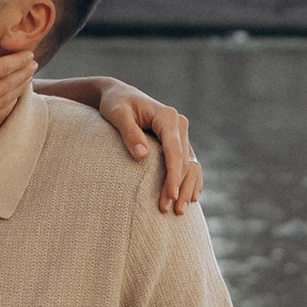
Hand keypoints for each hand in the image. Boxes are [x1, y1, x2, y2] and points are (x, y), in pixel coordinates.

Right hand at [0, 25, 34, 146]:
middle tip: (34, 63)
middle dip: (24, 72)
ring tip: (28, 78)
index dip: (18, 59)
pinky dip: (10, 104)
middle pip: (11, 83)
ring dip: (20, 87)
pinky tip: (12, 100)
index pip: (4, 67)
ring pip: (8, 99)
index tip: (30, 52)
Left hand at [98, 81, 200, 211]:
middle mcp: (179, 124)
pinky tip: (188, 198)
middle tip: (170, 210)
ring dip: (187, 188)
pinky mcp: (178, 141)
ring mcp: (181, 133)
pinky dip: (190, 180)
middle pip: (185, 161)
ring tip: (178, 210)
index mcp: (167, 116)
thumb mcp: (117, 114)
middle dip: (179, 187)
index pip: (174, 150)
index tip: (170, 196)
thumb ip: (129, 133)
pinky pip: (189, 163)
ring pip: (191, 164)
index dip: (173, 174)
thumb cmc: (116, 104)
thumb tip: (142, 156)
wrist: (120, 95)